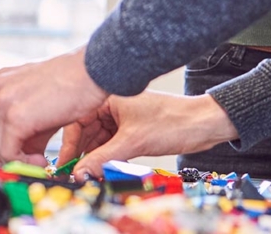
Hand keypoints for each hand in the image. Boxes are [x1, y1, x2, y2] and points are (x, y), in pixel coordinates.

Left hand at [0, 47, 106, 165]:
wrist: (94, 72)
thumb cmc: (75, 86)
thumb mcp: (42, 107)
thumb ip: (27, 129)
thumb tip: (23, 154)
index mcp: (0, 83)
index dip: (1, 145)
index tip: (19, 157)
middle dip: (4, 156)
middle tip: (28, 164)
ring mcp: (2, 101)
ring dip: (16, 161)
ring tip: (40, 163)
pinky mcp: (15, 116)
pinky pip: (8, 150)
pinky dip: (23, 162)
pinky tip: (43, 161)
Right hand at [58, 92, 237, 177]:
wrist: (204, 125)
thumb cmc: (173, 121)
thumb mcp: (133, 142)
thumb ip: (103, 158)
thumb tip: (81, 173)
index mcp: (107, 97)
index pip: (77, 120)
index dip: (70, 144)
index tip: (65, 163)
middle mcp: (111, 104)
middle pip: (86, 131)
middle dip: (81, 152)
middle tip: (76, 172)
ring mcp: (121, 116)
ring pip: (98, 139)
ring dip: (94, 155)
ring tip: (90, 172)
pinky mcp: (131, 128)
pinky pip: (110, 143)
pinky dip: (107, 155)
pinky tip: (103, 167)